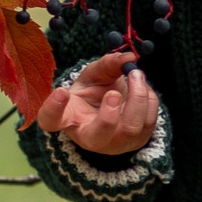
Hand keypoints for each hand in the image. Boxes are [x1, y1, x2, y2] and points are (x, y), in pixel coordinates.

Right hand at [36, 49, 158, 157]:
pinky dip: (149, 98)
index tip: (61, 91)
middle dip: (111, 111)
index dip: (53, 109)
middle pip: (100, 134)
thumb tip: (128, 57)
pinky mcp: (138, 141)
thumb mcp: (94, 76)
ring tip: (135, 74)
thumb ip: (107, 64)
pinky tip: (141, 87)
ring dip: (137, 96)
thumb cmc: (96, 93)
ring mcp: (116, 144)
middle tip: (114, 89)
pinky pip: (149, 121)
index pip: (52, 120)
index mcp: (69, 119)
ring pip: (131, 128)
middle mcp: (89, 138)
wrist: (113, 110)